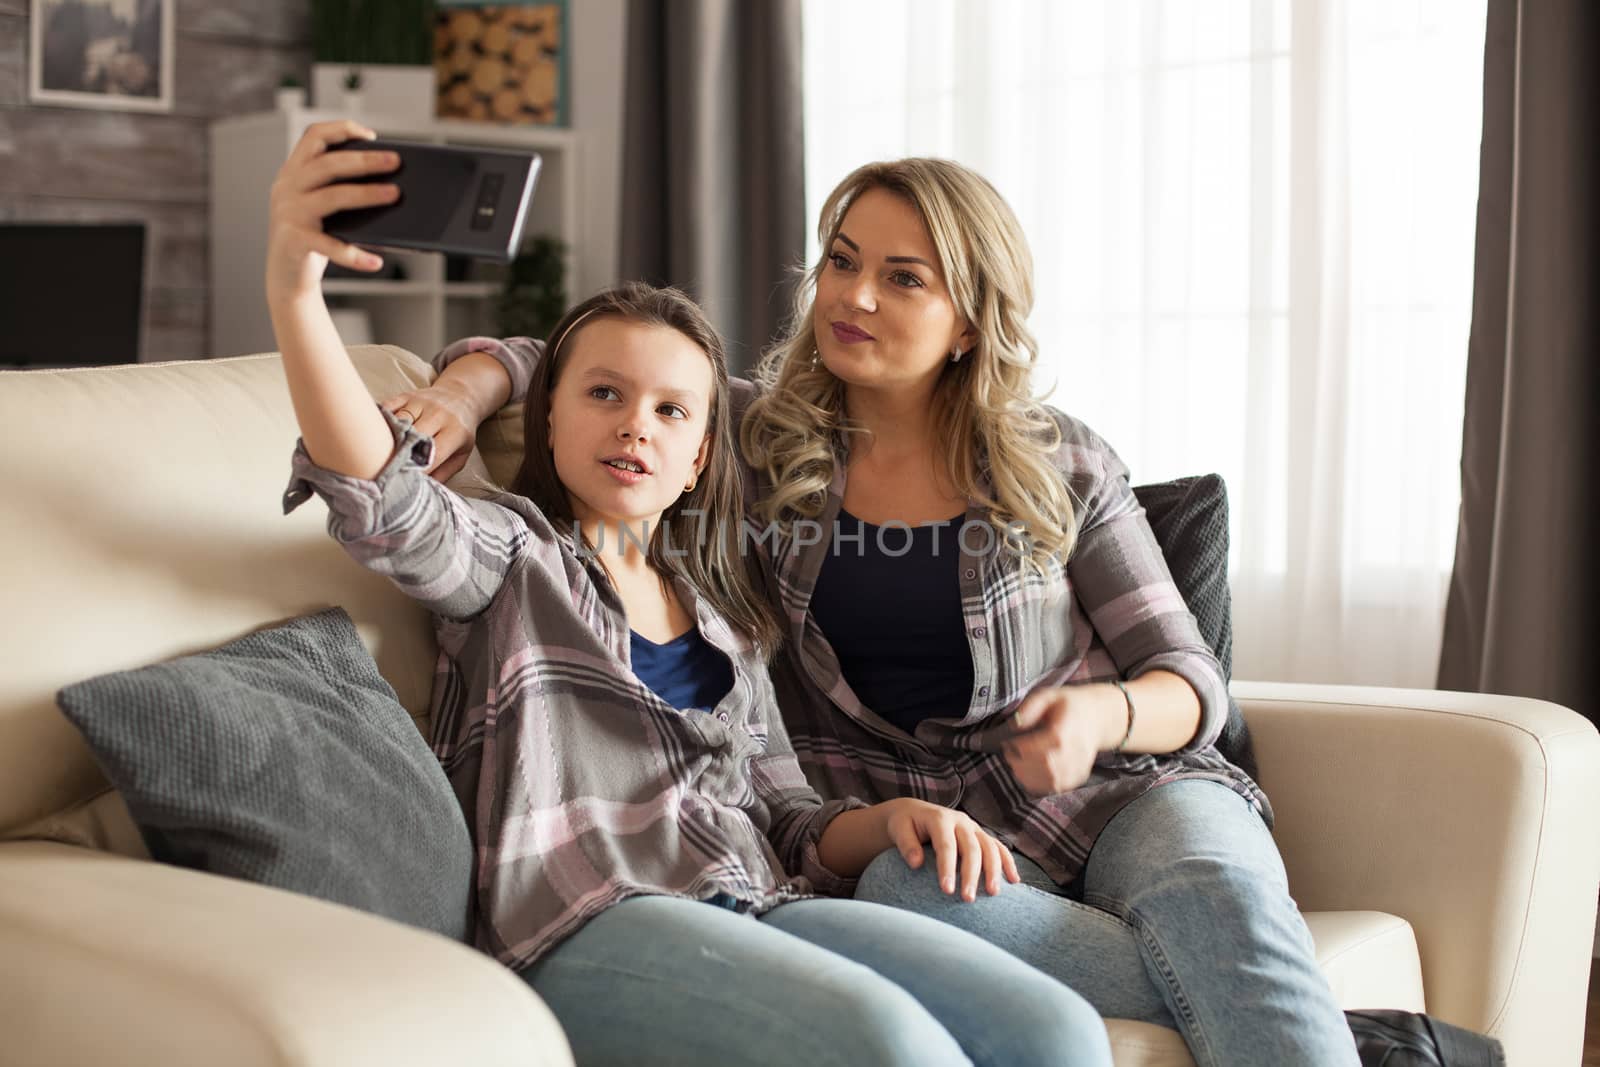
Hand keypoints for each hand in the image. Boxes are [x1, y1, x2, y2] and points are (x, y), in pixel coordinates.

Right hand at [265, 120, 399, 303]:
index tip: (371, 136)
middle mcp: (287, 188)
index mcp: (293, 172)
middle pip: (327, 164)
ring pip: (332, 197)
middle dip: (364, 160)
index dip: (341, 129)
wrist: (287, 277)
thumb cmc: (314, 238)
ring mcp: (288, 214)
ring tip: (395, 195)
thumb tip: (391, 184)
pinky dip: (354, 255)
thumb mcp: (322, 208)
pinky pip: (329, 245)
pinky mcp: (294, 241)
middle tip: (395, 161)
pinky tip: (376, 262)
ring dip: (366, 194)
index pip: (313, 136)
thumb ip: (341, 190)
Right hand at [380, 378, 480, 480]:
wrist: (461, 396)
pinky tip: (371, 433)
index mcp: (454, 432)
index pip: (433, 454)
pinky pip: (387, 407)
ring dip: (385, 439)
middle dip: (398, 455)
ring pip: (397, 421)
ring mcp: (420, 403)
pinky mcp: (405, 396)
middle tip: (384, 472)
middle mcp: (437, 415)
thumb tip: (421, 491)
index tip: (403, 483)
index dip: (417, 470)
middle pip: (412, 436)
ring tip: (374, 456)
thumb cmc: (459, 431)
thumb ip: (443, 474)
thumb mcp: (461, 454)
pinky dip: (378, 421)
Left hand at [881, 798, 1019, 901]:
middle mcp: (960, 821)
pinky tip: (1014, 880)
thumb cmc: (905, 825)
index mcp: (940, 818)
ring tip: (993, 893)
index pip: (946, 845)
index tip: (947, 891)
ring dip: (994, 870)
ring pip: (990, 847)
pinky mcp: (980, 835)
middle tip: (968, 899)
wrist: (915, 813)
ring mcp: (973, 827)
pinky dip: (1008, 862)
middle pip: (972, 848)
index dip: (947, 868)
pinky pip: (999, 847)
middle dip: (972, 874)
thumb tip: (916, 864)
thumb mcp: (898, 829)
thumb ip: (906, 844)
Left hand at [1001, 683, 1126, 796]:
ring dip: (1027, 776)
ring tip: (1017, 764)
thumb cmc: (1070, 705)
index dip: (1017, 748)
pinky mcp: (1078, 777)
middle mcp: (1074, 753)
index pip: (1037, 748)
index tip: (1008, 743)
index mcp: (1064, 732)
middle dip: (1019, 763)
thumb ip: (1030, 707)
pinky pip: (1056, 788)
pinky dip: (1039, 784)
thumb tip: (1015, 724)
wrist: (1099, 717)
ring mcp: (1078, 767)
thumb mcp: (1049, 695)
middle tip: (1010, 755)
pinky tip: (1030, 773)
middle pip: (1043, 767)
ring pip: (1049, 781)